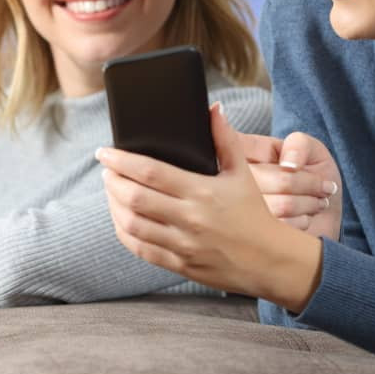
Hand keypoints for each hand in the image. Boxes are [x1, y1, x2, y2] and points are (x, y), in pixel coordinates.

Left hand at [97, 104, 322, 311]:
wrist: (270, 260)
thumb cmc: (254, 213)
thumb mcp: (243, 173)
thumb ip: (225, 139)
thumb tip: (214, 108)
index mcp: (202, 192)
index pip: (151, 172)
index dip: (122, 160)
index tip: (104, 152)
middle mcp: (189, 219)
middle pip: (134, 197)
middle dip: (112, 180)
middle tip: (106, 169)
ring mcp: (182, 245)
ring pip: (131, 224)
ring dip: (113, 205)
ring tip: (111, 190)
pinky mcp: (179, 265)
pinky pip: (140, 248)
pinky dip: (123, 231)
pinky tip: (121, 218)